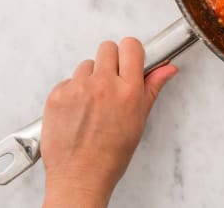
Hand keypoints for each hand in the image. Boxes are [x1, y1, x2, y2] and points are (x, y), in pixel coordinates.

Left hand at [41, 38, 177, 207]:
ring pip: (86, 64)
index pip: (131, 46)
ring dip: (90, 77)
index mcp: (128, 91)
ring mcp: (78, 89)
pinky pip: (67, 80)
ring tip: (93, 101)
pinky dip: (72, 91)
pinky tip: (78, 110)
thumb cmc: (110, 154)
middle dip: (111, 61)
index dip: (131, 51)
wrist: (80, 176)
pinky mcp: (57, 95)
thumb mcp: (139, 119)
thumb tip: (167, 70)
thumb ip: (152, 87)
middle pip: (107, 48)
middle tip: (111, 81)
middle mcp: (104, 85)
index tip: (130, 59)